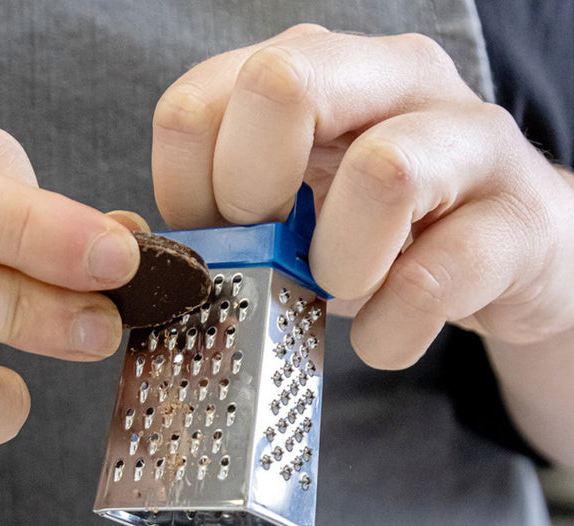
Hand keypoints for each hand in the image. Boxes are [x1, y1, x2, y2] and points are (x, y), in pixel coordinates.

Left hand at [152, 25, 573, 370]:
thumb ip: (217, 222)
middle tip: (271, 257)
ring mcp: (467, 140)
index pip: (202, 100)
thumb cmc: (383, 238)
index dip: (188, 194)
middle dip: (251, 196)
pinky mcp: (516, 220)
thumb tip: (128, 250)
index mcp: (318, 72)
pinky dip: (390, 330)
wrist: (511, 260)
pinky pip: (435, 279)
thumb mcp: (292, 219)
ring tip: (340, 290)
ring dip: (338, 264)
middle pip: (284, 85)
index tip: (219, 246)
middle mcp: (392, 79)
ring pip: (384, 172)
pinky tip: (386, 335)